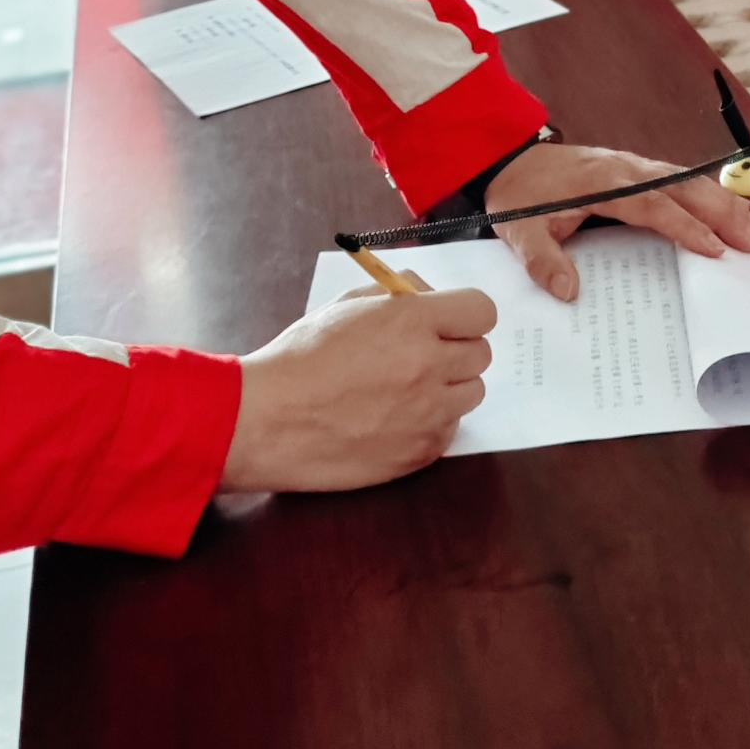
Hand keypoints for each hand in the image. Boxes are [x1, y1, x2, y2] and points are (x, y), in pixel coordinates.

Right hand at [220, 286, 497, 492]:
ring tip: (407, 390)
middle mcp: (428, 366)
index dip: (465, 315)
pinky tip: (395, 419)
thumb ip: (399, 294)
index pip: (482, 311)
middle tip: (421, 356)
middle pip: (481, 354)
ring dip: (449, 388)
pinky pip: (449, 430)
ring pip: (471, 393)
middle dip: (456, 350)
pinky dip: (432, 423)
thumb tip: (431, 296)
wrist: (267, 421)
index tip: (448, 323)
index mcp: (412, 322)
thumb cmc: (300, 358)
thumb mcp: (347, 306)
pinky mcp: (420, 453)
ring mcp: (428, 414)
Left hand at [486, 140, 749, 301]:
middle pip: (683, 188)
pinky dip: (709, 193)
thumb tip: (568, 291)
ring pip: (688, 180)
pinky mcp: (636, 169)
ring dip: (723, 201)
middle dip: (722, 212)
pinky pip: (680, 179)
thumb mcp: (518, 231)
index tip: (714, 249)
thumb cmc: (519, 196)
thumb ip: (541, 261)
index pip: (652, 205)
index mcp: (602, 183)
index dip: (684, 226)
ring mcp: (634, 166)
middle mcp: (626, 169)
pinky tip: (731, 207)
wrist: (509, 158)